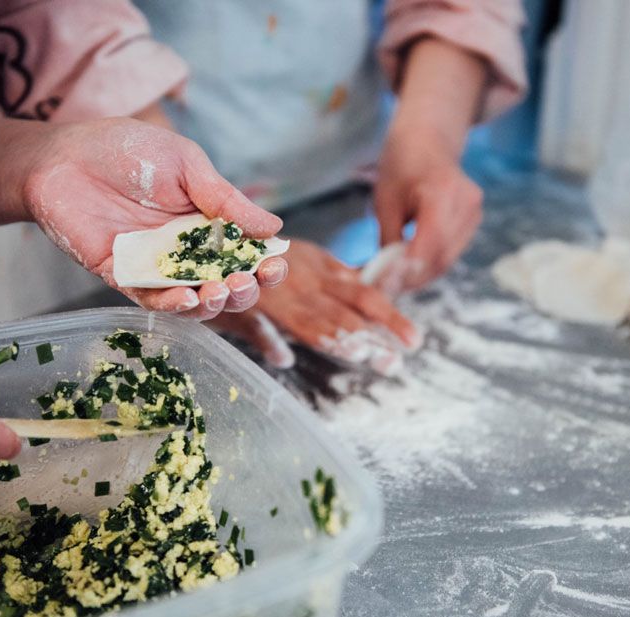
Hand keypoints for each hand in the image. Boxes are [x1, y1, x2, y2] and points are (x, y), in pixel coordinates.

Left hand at [24, 118, 287, 319]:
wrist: (63, 158)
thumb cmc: (126, 152)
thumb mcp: (187, 166)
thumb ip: (226, 200)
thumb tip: (274, 229)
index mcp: (210, 223)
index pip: (247, 254)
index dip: (265, 265)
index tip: (274, 265)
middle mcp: (188, 251)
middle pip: (228, 285)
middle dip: (244, 290)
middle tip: (242, 280)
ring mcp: (158, 267)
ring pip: (196, 301)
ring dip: (214, 303)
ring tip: (220, 290)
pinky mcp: (126, 278)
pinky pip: (154, 301)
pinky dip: (174, 305)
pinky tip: (189, 298)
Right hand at [206, 241, 419, 373]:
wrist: (215, 239)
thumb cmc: (268, 257)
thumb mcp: (309, 260)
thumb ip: (341, 278)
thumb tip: (380, 286)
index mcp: (322, 268)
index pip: (365, 294)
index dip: (391, 317)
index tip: (415, 341)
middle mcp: (304, 280)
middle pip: (345, 310)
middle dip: (372, 338)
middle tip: (394, 363)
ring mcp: (274, 292)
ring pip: (307, 317)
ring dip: (333, 338)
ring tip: (358, 356)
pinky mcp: (243, 304)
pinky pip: (256, 323)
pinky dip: (269, 341)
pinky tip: (283, 360)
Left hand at [374, 122, 482, 292]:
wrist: (428, 139)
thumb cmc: (401, 164)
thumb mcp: (385, 201)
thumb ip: (388, 241)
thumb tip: (384, 280)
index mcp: (443, 191)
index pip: (429, 244)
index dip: (407, 271)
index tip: (383, 286)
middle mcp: (467, 203)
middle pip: (440, 257)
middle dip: (410, 279)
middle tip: (383, 289)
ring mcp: (474, 213)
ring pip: (446, 260)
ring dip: (419, 276)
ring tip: (392, 280)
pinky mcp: (473, 221)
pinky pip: (450, 253)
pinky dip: (429, 265)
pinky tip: (408, 267)